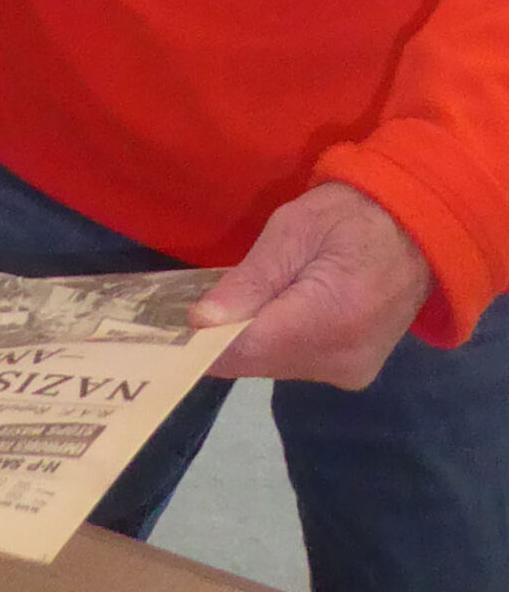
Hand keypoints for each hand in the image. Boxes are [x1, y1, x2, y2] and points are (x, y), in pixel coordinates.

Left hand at [190, 182, 432, 390]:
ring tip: (248, 301)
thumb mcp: (293, 231)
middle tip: (204, 304)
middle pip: (256, 362)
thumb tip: (202, 321)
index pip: (246, 350)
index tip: (171, 326)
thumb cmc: (352, 217)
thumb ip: (250, 280)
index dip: (204, 341)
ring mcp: (351, 372)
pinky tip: (277, 314)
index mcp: (329, 318)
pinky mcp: (354, 374)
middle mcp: (341, 359)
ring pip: (272, 367)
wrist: (420, 231)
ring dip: (252, 340)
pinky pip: (296, 365)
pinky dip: (277, 344)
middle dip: (226, 337)